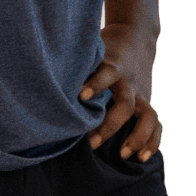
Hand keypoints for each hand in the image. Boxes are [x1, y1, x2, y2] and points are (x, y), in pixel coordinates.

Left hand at [80, 23, 160, 160]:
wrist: (135, 37)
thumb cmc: (100, 53)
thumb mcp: (88, 54)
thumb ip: (73, 69)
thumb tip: (39, 84)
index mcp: (111, 67)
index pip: (106, 74)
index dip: (96, 84)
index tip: (81, 96)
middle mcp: (127, 83)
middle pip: (125, 104)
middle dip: (109, 124)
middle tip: (91, 143)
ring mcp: (140, 94)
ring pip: (147, 115)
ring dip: (136, 136)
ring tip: (122, 154)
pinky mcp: (147, 103)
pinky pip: (156, 124)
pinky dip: (152, 142)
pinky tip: (141, 158)